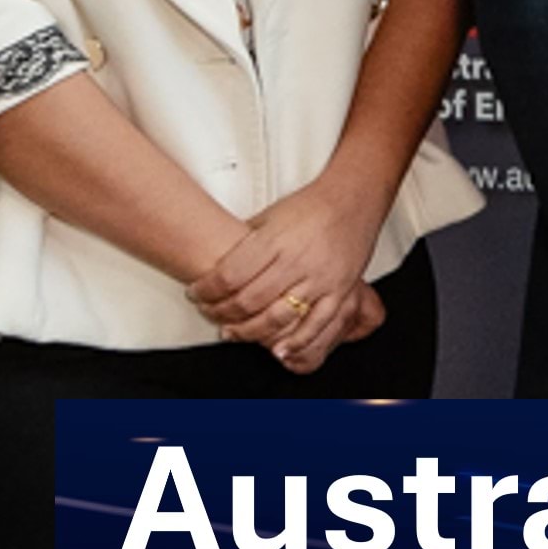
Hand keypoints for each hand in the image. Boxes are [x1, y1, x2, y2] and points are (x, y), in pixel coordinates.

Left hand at [189, 176, 385, 364]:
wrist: (352, 199)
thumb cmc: (310, 207)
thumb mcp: (268, 217)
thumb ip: (245, 243)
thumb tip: (216, 263)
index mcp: (275, 241)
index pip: (229, 275)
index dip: (205, 290)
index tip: (195, 293)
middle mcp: (296, 261)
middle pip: (248, 300)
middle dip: (221, 312)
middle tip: (209, 313)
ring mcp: (319, 279)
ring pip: (277, 317)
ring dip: (249, 331)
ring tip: (233, 332)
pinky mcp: (339, 291)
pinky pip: (316, 324)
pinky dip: (295, 342)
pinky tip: (277, 349)